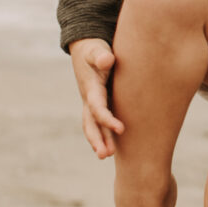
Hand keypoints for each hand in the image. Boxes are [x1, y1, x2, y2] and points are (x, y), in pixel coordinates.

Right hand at [69, 38, 120, 156]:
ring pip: (93, 126)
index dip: (108, 119)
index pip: (98, 108)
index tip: (121, 129)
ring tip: (106, 156)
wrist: (86, 50)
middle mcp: (89, 99)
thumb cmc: (95, 50)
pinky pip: (98, 124)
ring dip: (99, 141)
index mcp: (91, 88)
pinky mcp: (97, 105)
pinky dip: (103, 135)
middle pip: (90, 123)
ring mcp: (91, 104)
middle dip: (97, 139)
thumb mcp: (97, 49)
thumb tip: (107, 60)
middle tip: (105, 155)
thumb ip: (101, 55)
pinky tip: (113, 148)